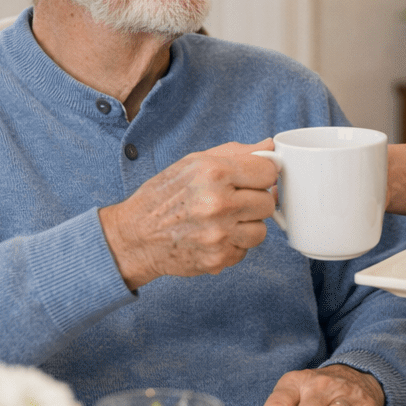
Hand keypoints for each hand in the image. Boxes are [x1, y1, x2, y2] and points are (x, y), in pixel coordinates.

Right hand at [98, 140, 278, 288]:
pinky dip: (234, 244)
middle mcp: (218, 204)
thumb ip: (236, 153)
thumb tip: (269, 147)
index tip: (254, 179)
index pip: (268, 172)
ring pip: (261, 230)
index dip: (262, 175)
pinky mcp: (218, 259)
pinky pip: (245, 250)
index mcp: (214, 173)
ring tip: (223, 220)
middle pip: (267, 202)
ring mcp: (219, 234)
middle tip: (233, 201)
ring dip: (247, 225)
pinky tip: (214, 236)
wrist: (135, 236)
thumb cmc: (163, 196)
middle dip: (254, 201)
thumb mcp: (194, 162)